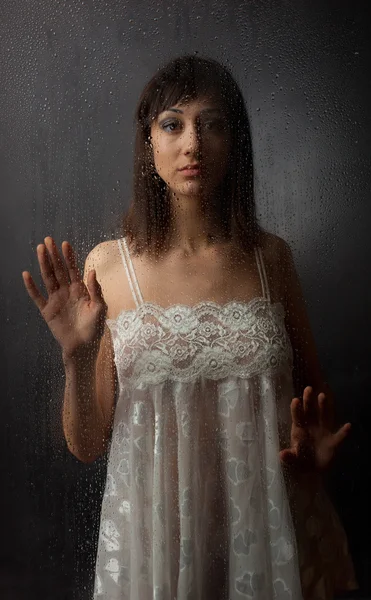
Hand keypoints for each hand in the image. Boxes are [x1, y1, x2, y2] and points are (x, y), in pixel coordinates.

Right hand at [22, 236, 106, 357]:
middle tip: (48, 240)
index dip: (69, 257)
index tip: (65, 244)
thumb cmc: (94, 328)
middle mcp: (66, 292)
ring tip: (39, 249)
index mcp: (80, 290)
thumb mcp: (100, 308)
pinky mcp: (47, 311)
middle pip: (58, 270)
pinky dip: (31, 286)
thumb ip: (96, 290)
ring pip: (48, 278)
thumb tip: (92, 271)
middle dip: (54, 255)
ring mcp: (56, 300)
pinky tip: (27, 275)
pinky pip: (37, 297)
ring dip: (43, 264)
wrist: (83, 347)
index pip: (73, 269)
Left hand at [279, 386, 350, 471]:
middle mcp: (312, 426)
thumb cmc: (300, 459)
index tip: (295, 400)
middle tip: (308, 388)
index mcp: (299, 429)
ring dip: (324, 407)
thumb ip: (289, 456)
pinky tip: (348, 426)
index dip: (296, 409)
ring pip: (324, 417)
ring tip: (322, 395)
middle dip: (309, 400)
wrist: (312, 469)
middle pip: (310, 411)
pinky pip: (339, 436)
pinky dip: (344, 432)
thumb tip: (282, 455)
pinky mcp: (333, 442)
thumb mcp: (293, 459)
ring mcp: (323, 432)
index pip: (297, 417)